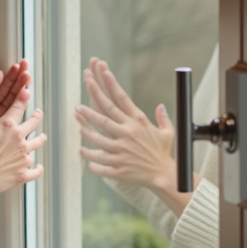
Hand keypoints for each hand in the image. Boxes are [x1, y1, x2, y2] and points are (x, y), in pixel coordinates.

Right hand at [0, 97, 45, 216]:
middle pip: (33, 123)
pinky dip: (38, 168)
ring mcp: (23, 156)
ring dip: (40, 139)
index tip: (28, 92)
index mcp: (5, 126)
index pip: (18, 107)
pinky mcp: (23, 172)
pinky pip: (36, 170)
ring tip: (42, 137)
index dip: (23, 98)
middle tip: (37, 114)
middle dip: (36, 117)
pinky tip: (39, 167)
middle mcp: (18, 139)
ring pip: (37, 144)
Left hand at [75, 57, 176, 193]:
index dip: (110, 83)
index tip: (102, 71)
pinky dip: (89, 157)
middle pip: (104, 116)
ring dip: (86, 132)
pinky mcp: (118, 166)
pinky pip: (99, 161)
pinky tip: (82, 151)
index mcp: (138, 122)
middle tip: (78, 105)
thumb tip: (161, 106)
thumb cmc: (164, 152)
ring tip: (79, 125)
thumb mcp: (168, 132)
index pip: (121, 98)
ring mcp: (121, 151)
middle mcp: (128, 134)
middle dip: (89, 108)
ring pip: (97, 139)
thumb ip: (162, 118)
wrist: (165, 175)